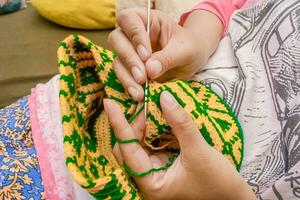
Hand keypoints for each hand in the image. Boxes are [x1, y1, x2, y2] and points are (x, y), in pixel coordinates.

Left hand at [104, 91, 255, 199]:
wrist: (232, 196)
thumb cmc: (217, 181)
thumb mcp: (199, 151)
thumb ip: (180, 123)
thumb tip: (164, 96)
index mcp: (151, 183)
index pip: (127, 150)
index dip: (118, 124)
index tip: (110, 103)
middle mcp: (148, 179)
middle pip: (127, 148)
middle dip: (132, 124)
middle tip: (144, 102)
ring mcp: (154, 172)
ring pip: (137, 145)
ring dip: (142, 125)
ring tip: (150, 105)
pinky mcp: (162, 165)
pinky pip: (149, 144)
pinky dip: (151, 129)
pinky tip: (157, 116)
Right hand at [108, 8, 208, 100]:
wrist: (194, 61)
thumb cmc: (191, 48)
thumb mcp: (185, 51)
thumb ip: (168, 57)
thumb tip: (149, 70)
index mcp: (149, 21)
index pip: (129, 19)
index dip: (134, 35)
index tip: (146, 55)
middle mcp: (135, 34)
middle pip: (117, 40)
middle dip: (129, 59)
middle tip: (142, 77)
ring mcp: (131, 52)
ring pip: (118, 60)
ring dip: (127, 77)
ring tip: (141, 92)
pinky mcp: (131, 69)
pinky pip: (123, 76)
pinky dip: (129, 86)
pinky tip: (139, 95)